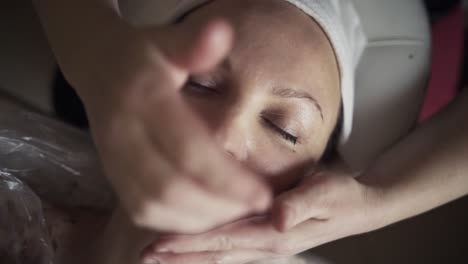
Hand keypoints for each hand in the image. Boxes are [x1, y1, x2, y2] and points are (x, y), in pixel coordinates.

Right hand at [51, 8, 270, 232]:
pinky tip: (207, 216)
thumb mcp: (169, 41)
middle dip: (219, 206)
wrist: (98, 69)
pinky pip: (145, 213)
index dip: (226, 179)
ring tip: (238, 213)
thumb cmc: (143, 56)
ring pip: (156, 207)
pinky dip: (179, 222)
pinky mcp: (113, 177)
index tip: (263, 195)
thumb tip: (222, 31)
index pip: (187, 149)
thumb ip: (195, 43)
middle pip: (171, 188)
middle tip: (258, 207)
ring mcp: (114, 161)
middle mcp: (123, 136)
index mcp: (143, 100)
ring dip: (201, 219)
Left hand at [142, 172, 382, 263]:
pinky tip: (192, 248)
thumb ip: (302, 205)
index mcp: (276, 234)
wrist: (359, 206)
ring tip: (158, 255)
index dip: (190, 243)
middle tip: (144, 256)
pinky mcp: (267, 239)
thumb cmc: (342, 196)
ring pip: (220, 254)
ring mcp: (266, 245)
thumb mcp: (328, 194)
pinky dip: (207, 250)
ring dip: (188, 256)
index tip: (158, 244)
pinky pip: (230, 248)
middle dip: (179, 255)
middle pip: (215, 252)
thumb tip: (278, 217)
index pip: (224, 239)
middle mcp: (266, 245)